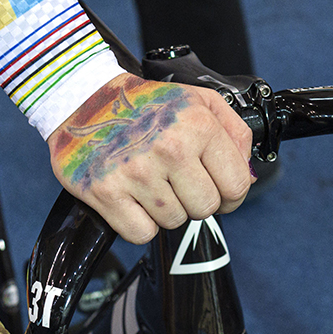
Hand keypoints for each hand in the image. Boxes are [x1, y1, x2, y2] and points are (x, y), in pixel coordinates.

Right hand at [47, 73, 254, 243]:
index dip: (230, 195)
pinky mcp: (106, 192)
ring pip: (173, 222)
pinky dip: (139, 223)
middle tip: (176, 183)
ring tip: (150, 183)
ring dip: (165, 210)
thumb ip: (234, 135)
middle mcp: (169, 148)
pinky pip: (142, 233)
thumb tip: (248, 177)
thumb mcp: (198, 101)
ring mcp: (136, 172)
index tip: (216, 190)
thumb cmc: (144, 104)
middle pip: (205, 209)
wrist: (84, 100)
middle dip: (195, 201)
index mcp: (197, 125)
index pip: (236, 186)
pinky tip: (132, 199)